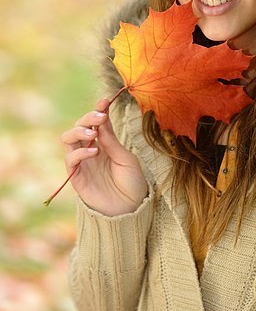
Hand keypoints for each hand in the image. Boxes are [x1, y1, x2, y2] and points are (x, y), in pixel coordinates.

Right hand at [61, 99, 147, 215]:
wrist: (130, 209)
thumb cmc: (132, 183)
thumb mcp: (126, 158)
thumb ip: (111, 141)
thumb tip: (102, 118)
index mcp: (104, 143)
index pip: (96, 123)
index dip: (98, 110)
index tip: (105, 100)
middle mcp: (90, 150)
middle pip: (79, 126)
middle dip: (88, 118)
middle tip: (100, 117)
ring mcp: (82, 162)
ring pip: (67, 139)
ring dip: (78, 131)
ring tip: (92, 134)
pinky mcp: (76, 177)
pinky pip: (70, 159)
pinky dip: (80, 152)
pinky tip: (94, 151)